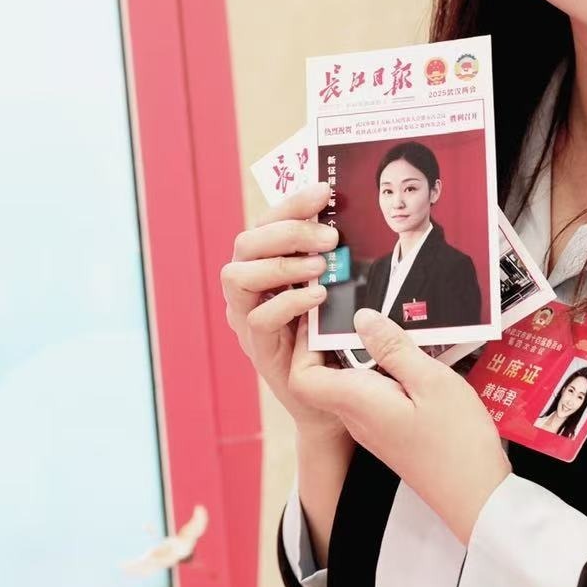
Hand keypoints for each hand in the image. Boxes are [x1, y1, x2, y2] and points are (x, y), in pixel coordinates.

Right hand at [219, 181, 344, 439]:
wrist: (337, 395)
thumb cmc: (335, 335)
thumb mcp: (334, 287)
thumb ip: (329, 257)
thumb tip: (347, 215)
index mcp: (262, 264)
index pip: (265, 222)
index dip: (291, 203)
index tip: (323, 191)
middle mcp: (246, 288)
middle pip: (245, 243)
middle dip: (287, 232)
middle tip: (330, 237)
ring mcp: (246, 318)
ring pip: (238, 277)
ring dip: (280, 265)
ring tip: (320, 268)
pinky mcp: (257, 348)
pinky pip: (259, 319)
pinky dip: (287, 302)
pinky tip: (318, 297)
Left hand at [289, 308, 511, 543]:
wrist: (476, 497)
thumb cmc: (457, 443)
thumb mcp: (431, 381)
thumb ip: (393, 348)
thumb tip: (362, 318)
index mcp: (358, 402)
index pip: (302, 378)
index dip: (304, 346)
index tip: (325, 318)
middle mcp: (357, 417)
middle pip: (324, 376)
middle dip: (336, 341)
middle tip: (361, 312)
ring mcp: (372, 427)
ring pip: (349, 384)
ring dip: (363, 355)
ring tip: (389, 329)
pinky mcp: (389, 432)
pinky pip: (370, 395)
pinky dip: (381, 372)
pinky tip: (408, 360)